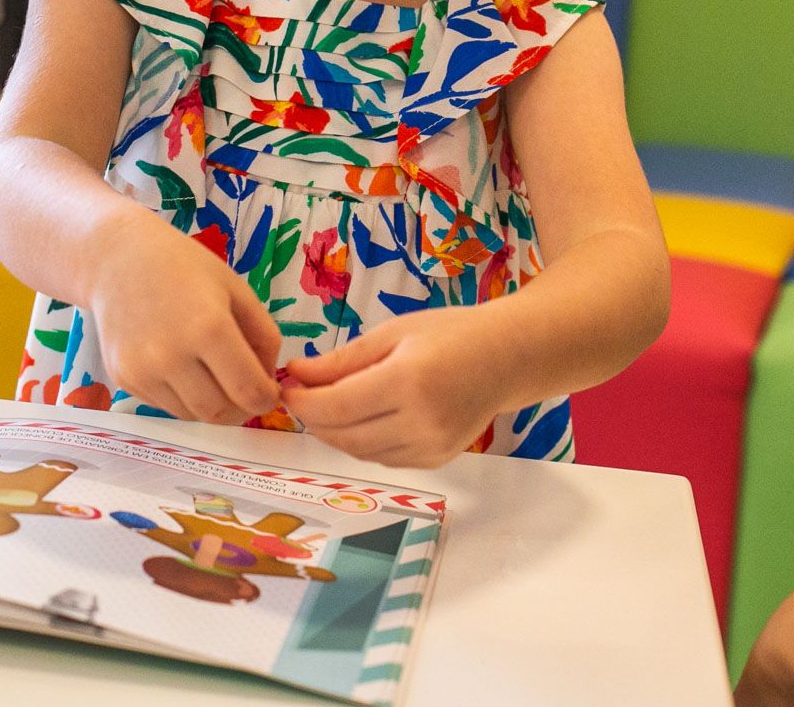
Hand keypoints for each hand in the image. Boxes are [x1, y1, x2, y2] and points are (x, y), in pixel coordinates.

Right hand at [84, 215, 280, 425]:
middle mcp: (171, 356)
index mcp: (209, 328)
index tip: (269, 391)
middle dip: (241, 409)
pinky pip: (164, 405)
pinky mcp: (122, 379)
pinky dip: (182, 397)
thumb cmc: (182, 266)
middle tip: (245, 391)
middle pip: (219, 414)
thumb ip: (263, 336)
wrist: (116, 258)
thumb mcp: (236, 290)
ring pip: (191, 416)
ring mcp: (142, 371)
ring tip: (213, 376)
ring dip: (211, 405)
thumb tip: (267, 380)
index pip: (249, 392)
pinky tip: (181, 365)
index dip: (267, 399)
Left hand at [280, 307, 505, 467]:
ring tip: (325, 405)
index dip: (304, 403)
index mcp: (409, 381)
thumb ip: (342, 359)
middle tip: (300, 396)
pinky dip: (360, 443)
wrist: (507, 358)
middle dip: (313, 419)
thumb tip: (295, 374)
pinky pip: (382, 459)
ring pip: (360, 453)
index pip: (338, 407)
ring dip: (333, 433)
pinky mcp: (436, 460)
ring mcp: (431, 447)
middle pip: (345, 436)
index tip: (286, 388)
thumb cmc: (451, 334)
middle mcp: (421, 422)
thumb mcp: (394, 332)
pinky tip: (358, 419)